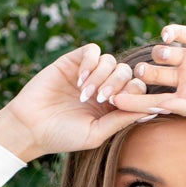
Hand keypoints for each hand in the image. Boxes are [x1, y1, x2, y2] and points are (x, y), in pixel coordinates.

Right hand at [0, 45, 150, 162]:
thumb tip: (153, 109)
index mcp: (112, 107)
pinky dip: (90, 62)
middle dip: (117, 85)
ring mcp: (89, 73)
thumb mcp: (97, 133)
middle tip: (101, 99)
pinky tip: (79, 79)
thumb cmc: (63, 136)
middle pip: (126, 72)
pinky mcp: (73, 61)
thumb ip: (123, 120)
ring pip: (111, 61)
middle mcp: (103, 87)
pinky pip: (92, 50)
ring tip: (84, 94)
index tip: (117, 105)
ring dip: (101, 76)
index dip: (133, 93)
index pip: (136, 89)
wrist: (31, 126)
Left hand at [110, 25, 185, 119]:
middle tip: (139, 73)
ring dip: (159, 54)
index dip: (134, 102)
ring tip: (165, 55)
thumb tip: (163, 107)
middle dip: (142, 76)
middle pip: (154, 78)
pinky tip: (168, 35)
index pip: (154, 102)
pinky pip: (178, 33)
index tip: (114, 101)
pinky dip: (169, 32)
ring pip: (163, 54)